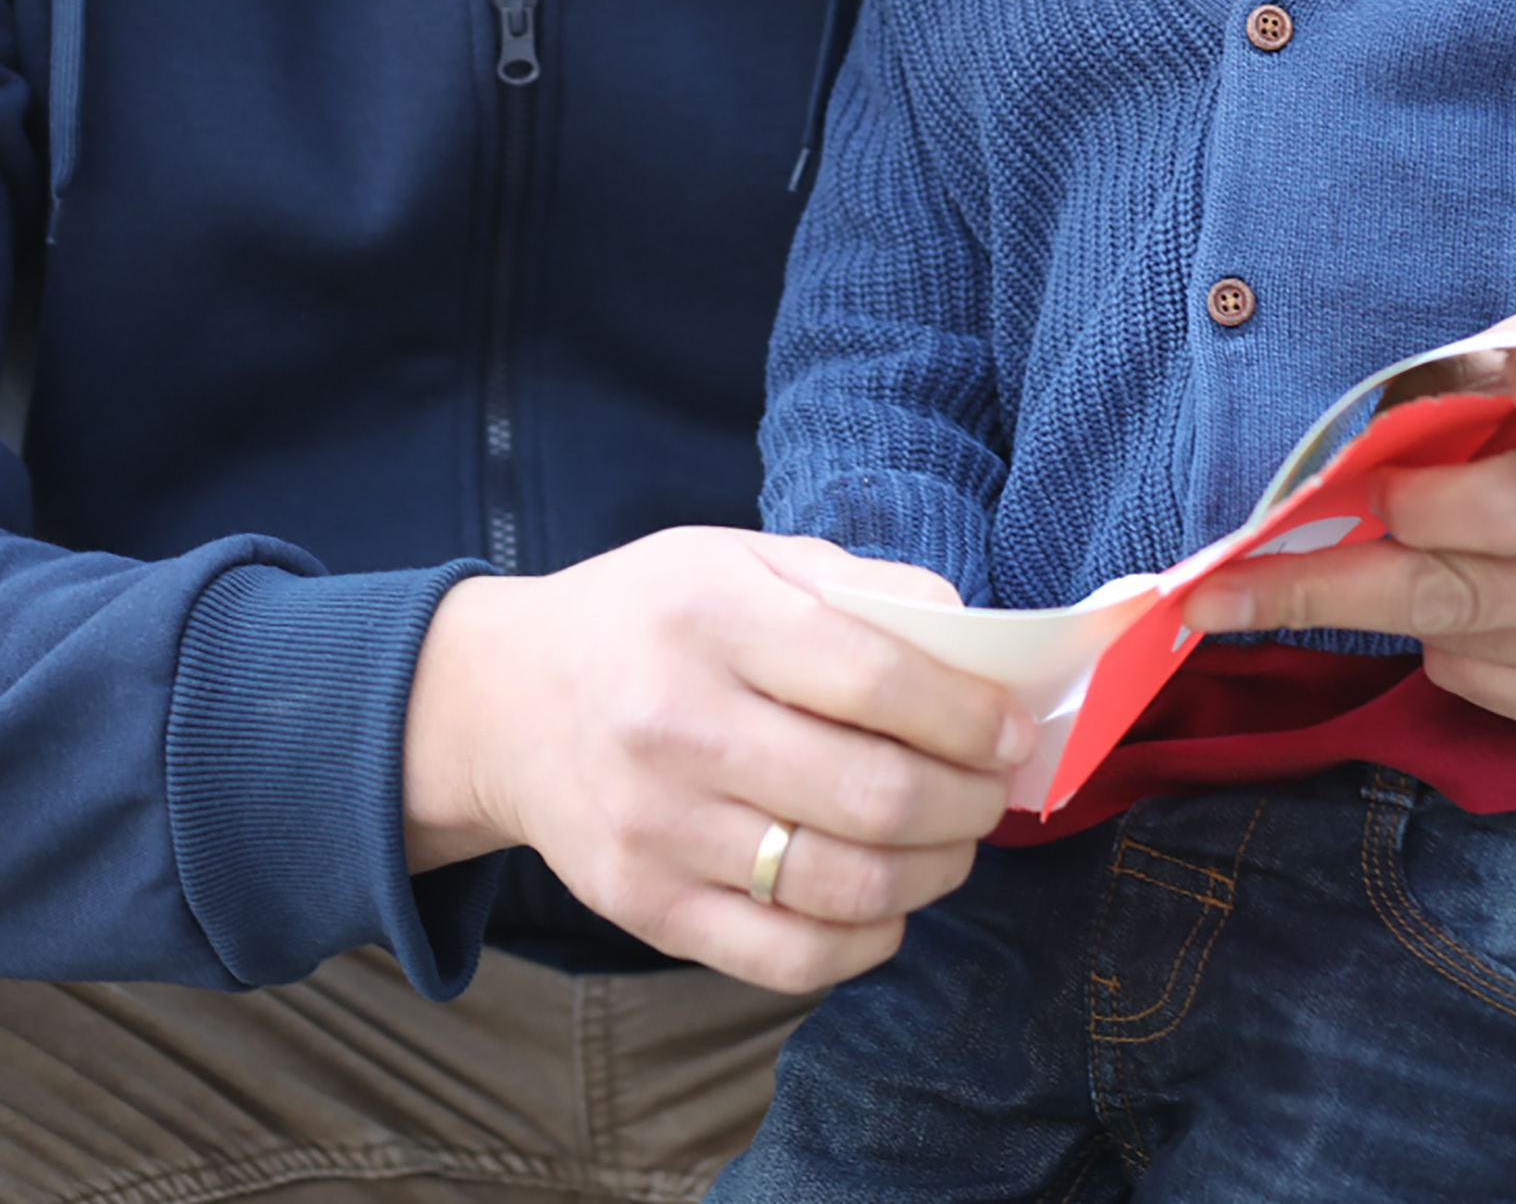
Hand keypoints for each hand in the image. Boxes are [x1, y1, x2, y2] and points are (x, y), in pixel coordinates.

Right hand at [400, 528, 1030, 992]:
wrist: (505, 702)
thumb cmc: (652, 622)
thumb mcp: (741, 557)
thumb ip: (859, 589)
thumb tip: (976, 643)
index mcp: (711, 615)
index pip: (877, 679)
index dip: (970, 716)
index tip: (1010, 730)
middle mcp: (676, 723)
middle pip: (876, 794)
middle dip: (971, 802)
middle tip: (992, 791)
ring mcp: (656, 827)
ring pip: (847, 886)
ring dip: (936, 873)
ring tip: (951, 842)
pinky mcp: (643, 907)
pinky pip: (791, 957)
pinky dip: (867, 941)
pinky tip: (885, 901)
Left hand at [1177, 439, 1515, 737]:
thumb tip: (1454, 365)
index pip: (1493, 504)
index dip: (1394, 500)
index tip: (1316, 496)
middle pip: (1447, 589)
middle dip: (1318, 591)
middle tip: (1219, 592)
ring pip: (1457, 639)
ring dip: (1391, 603)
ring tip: (1364, 564)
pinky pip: (1488, 684)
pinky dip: (1448, 645)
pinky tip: (1462, 605)